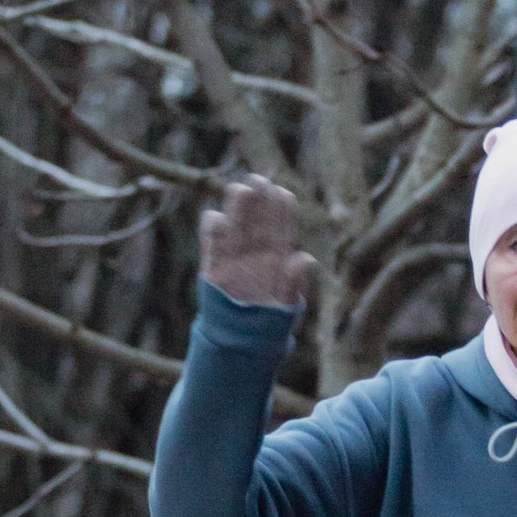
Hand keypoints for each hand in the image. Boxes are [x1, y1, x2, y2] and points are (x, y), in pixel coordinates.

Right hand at [198, 175, 313, 308]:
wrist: (241, 337)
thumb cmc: (270, 316)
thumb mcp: (286, 301)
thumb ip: (293, 281)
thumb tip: (305, 260)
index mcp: (277, 252)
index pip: (281, 222)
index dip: (282, 206)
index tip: (281, 193)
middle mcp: (255, 248)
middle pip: (256, 216)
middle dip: (258, 196)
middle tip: (259, 179)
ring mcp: (233, 254)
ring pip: (235, 223)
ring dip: (237, 207)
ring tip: (241, 191)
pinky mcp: (213, 265)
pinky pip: (211, 242)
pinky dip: (212, 229)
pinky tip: (216, 218)